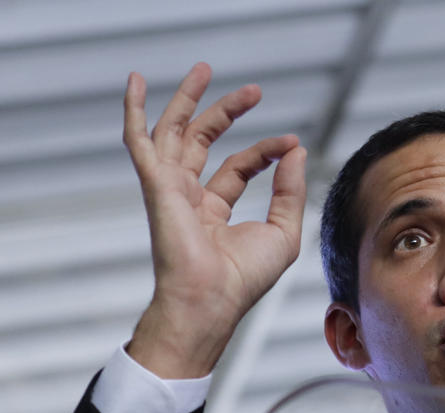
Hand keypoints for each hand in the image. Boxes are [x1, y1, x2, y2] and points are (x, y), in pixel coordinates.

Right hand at [123, 63, 306, 377]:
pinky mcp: (158, 186)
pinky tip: (135, 84)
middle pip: (202, 142)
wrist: (213, 299)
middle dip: (225, 112)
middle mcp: (188, 197)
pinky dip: (134, 111)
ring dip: (187, 100)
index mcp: (214, 211)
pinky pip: (140, 142)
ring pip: (174, 133)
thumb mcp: (283, 231)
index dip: (265, 151)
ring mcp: (170, 190)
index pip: (238, 167)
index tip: (291, 143)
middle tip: (253, 90)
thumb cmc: (244, 279)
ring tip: (203, 69)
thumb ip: (290, 191)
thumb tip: (297, 152)